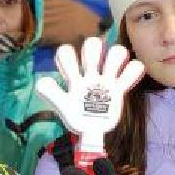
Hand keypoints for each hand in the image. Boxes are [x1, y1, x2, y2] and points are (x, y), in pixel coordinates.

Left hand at [36, 38, 145, 155]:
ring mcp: (106, 78)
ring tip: (111, 75)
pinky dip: (132, 71)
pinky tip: (124, 83)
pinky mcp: (120, 87)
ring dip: (115, 58)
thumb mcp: (62, 106)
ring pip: (115, 52)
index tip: (70, 72)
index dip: (67, 54)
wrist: (93, 131)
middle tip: (92, 68)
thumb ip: (52, 94)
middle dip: (94, 50)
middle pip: (94, 44)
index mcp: (74, 75)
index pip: (67, 51)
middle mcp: (90, 72)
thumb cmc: (76, 116)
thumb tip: (41, 80)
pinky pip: (133, 69)